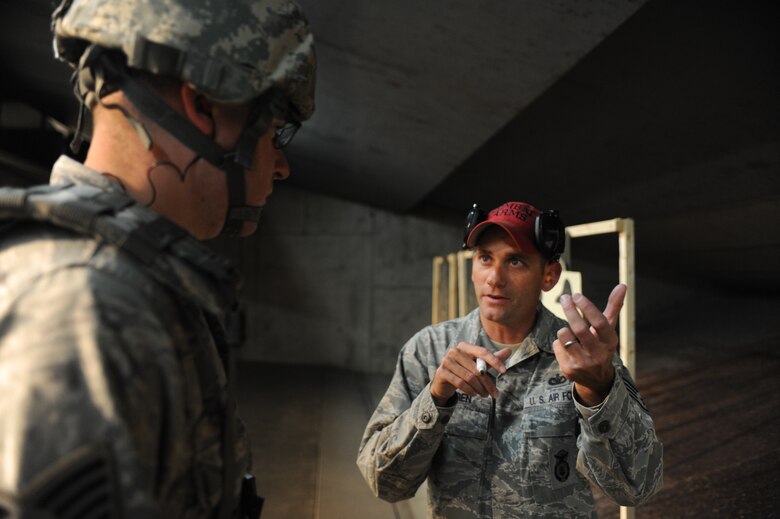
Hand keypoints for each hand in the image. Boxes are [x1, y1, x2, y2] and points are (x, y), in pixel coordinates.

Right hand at [430, 343, 511, 404]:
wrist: (443, 381)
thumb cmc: (463, 370)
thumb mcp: (478, 364)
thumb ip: (492, 359)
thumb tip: (509, 350)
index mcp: (464, 346)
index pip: (482, 352)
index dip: (495, 361)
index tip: (504, 371)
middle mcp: (454, 351)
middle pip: (477, 368)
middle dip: (488, 383)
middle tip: (495, 393)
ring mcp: (446, 361)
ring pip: (469, 377)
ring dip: (480, 388)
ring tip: (485, 395)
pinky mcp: (441, 372)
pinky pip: (460, 383)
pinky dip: (469, 390)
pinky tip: (474, 394)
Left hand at [553, 284, 626, 405]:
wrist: (596, 379)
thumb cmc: (600, 345)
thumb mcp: (608, 329)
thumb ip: (613, 307)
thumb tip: (622, 285)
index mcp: (609, 342)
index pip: (600, 322)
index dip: (587, 307)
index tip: (577, 295)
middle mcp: (598, 354)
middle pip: (580, 329)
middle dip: (570, 310)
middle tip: (564, 297)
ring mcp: (583, 363)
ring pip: (564, 336)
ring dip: (564, 329)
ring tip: (569, 332)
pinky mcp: (569, 369)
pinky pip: (557, 346)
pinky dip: (559, 342)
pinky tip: (567, 348)